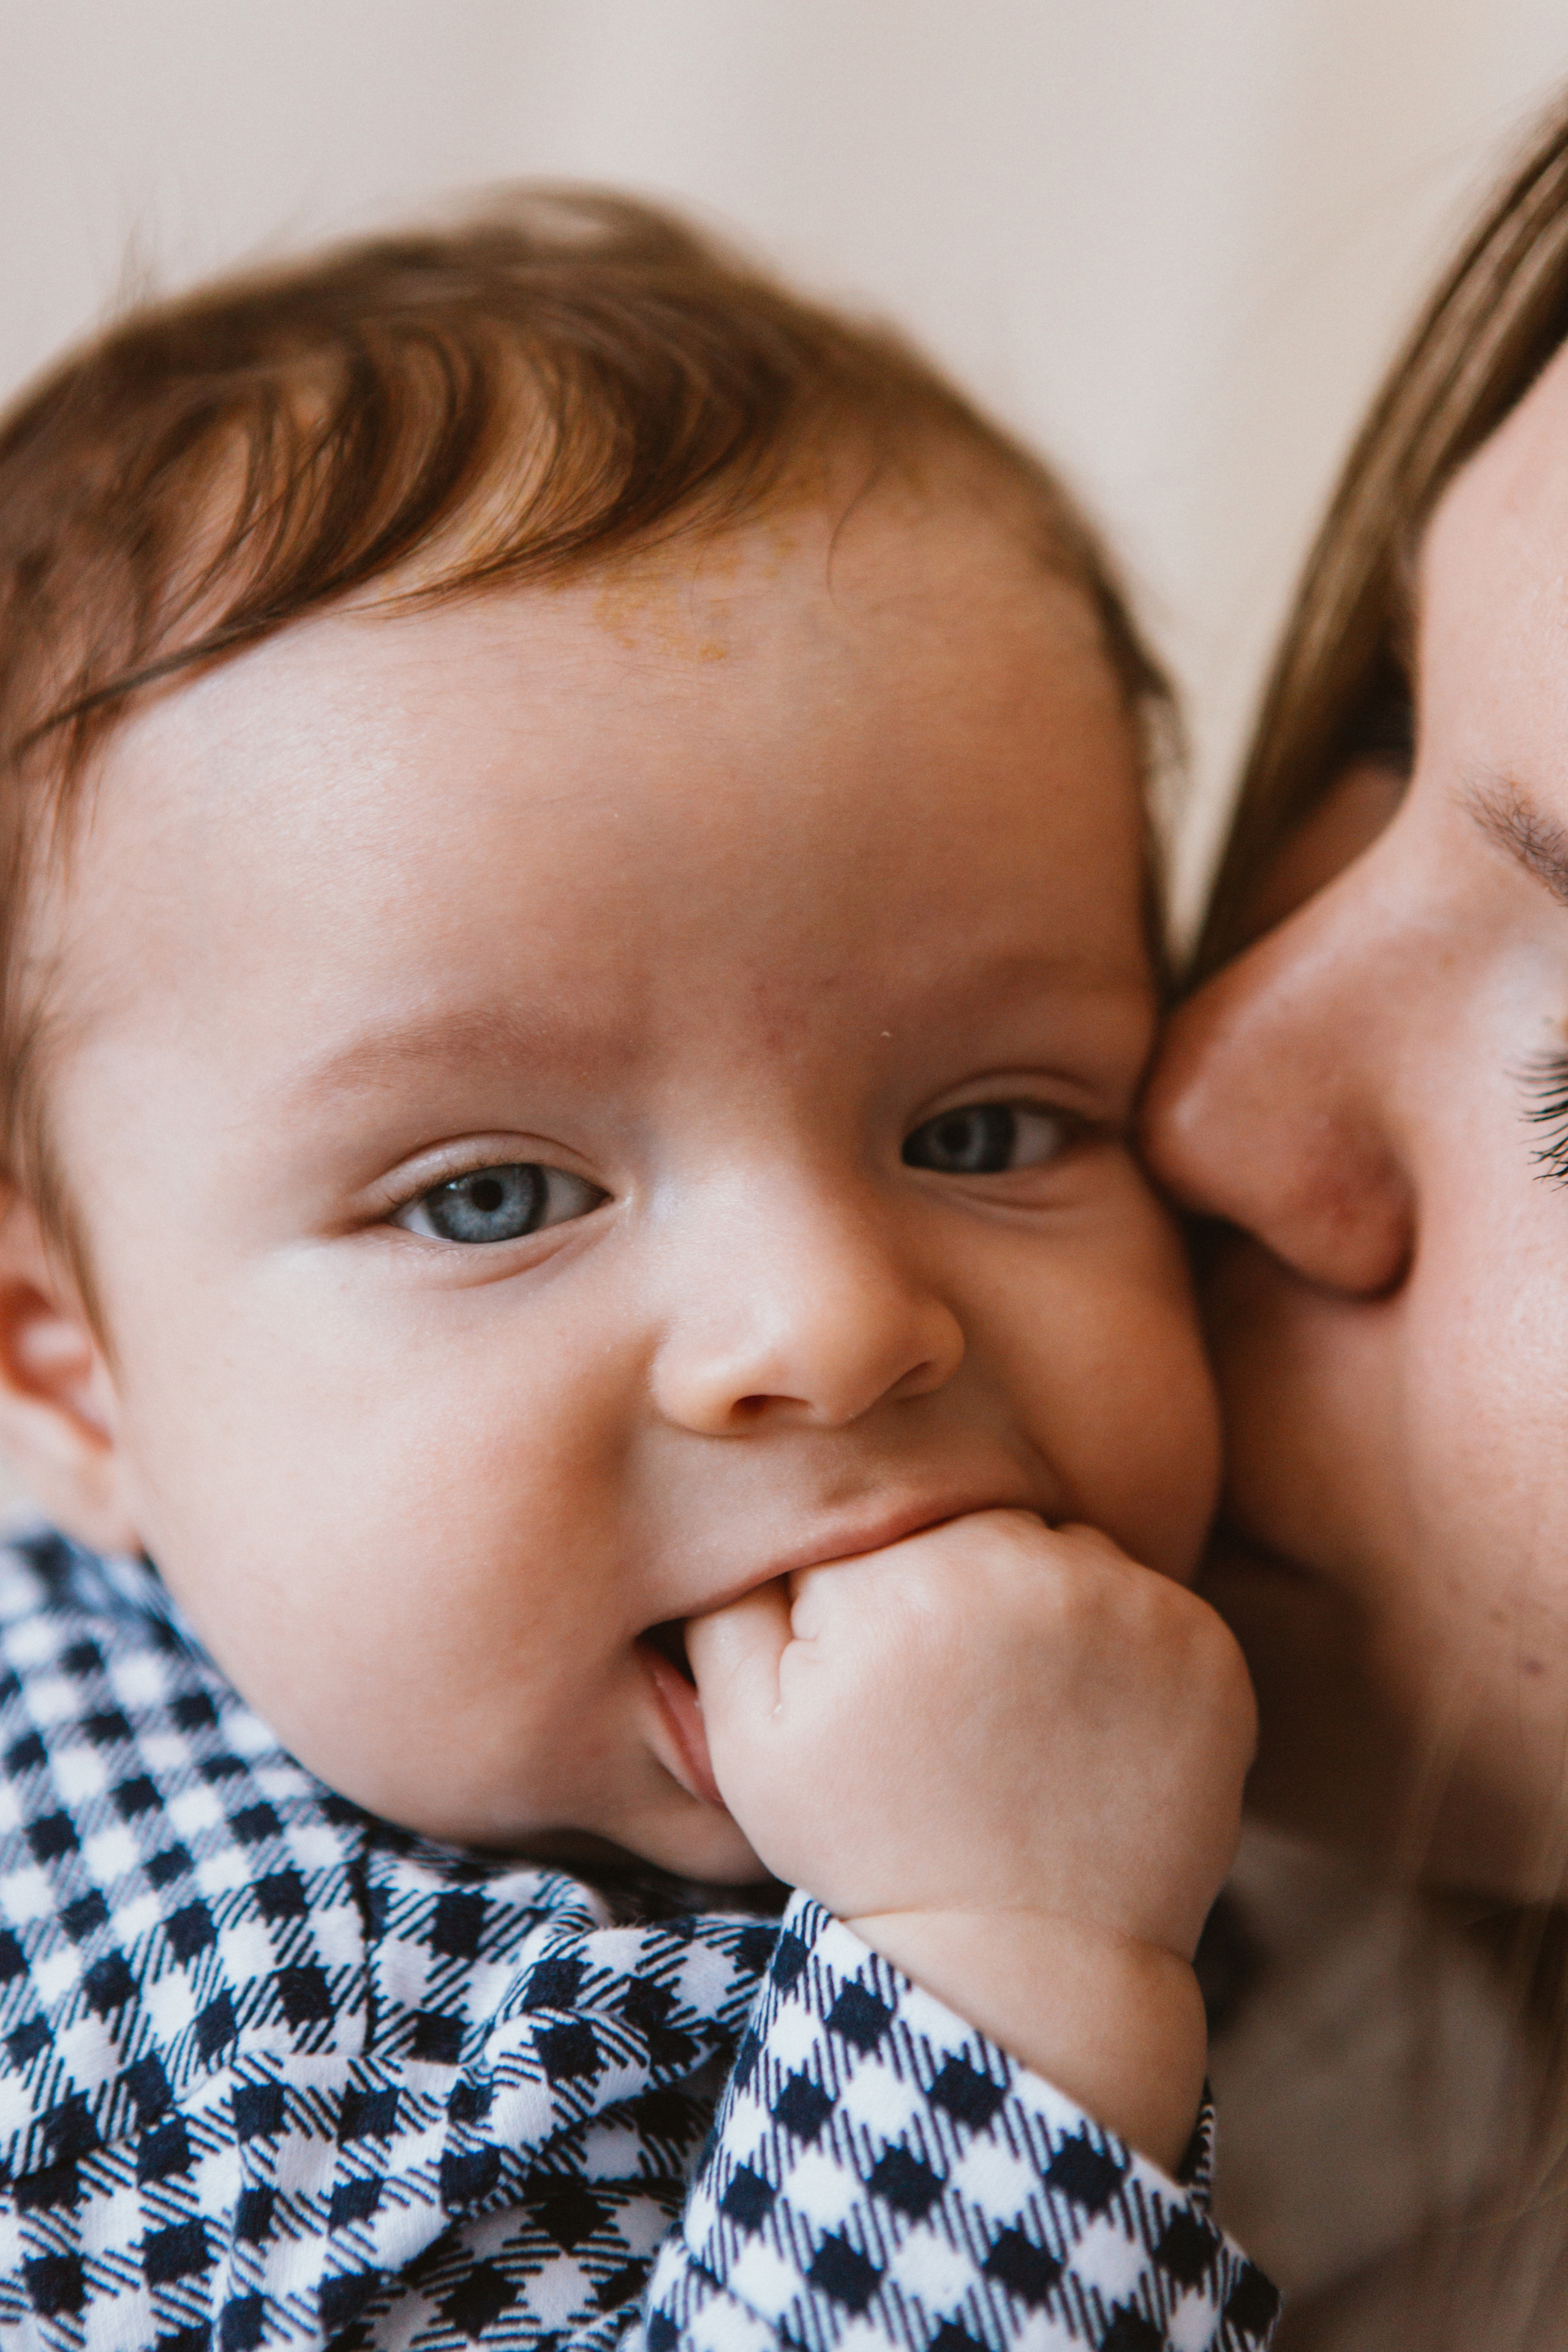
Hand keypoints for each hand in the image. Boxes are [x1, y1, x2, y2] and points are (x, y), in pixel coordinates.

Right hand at [685, 1510, 1255, 2170]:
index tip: (883, 1684)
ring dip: (1045, 1614)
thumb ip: (730, 1600)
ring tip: (1020, 1723)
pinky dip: (1125, 1656)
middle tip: (951, 1709)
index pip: (879, 1522)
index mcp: (906, 1575)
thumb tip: (758, 1494)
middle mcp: (1031, 1567)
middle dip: (959, 1594)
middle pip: (980, 1528)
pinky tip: (1088, 1733)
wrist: (1020, 1966)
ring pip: (1066, 1559)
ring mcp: (1134, 1607)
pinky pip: (1149, 1607)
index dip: (870, 1603)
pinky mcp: (1209, 1651)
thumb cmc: (867, 1846)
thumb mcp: (746, 1734)